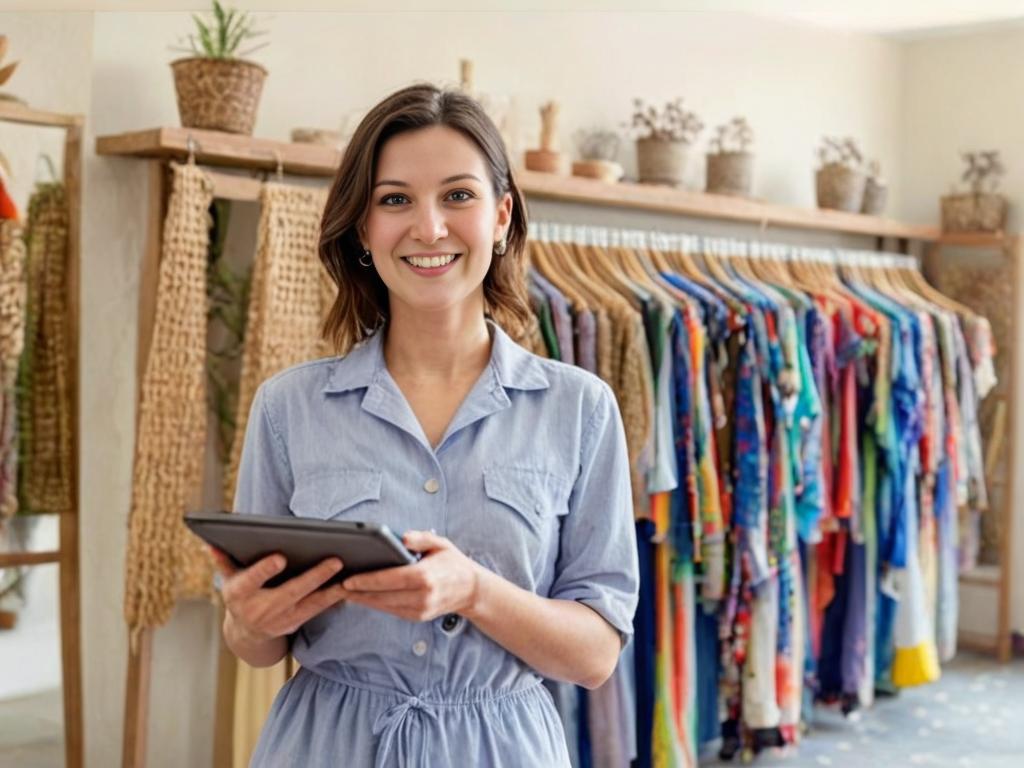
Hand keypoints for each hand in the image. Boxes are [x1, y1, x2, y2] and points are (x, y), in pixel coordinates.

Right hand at [210, 547, 347, 642]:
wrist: (246, 632)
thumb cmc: (240, 594)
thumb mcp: (228, 578)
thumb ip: (224, 560)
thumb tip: (211, 544)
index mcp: (240, 594)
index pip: (252, 580)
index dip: (264, 570)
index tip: (280, 558)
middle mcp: (261, 610)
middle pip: (291, 592)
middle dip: (314, 577)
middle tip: (335, 561)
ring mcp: (280, 620)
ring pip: (310, 605)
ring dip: (332, 591)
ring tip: (350, 575)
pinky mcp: (296, 624)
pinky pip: (318, 611)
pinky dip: (335, 599)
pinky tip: (350, 586)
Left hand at [340, 531, 481, 622]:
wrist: (471, 590)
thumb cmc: (452, 562)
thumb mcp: (441, 544)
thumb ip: (421, 538)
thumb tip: (402, 538)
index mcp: (425, 577)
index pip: (389, 580)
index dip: (366, 581)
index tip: (348, 579)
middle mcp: (422, 597)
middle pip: (381, 596)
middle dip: (357, 591)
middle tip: (336, 585)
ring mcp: (419, 610)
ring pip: (383, 606)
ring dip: (362, 599)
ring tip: (343, 590)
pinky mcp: (417, 617)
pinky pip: (390, 610)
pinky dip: (375, 603)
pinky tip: (361, 596)